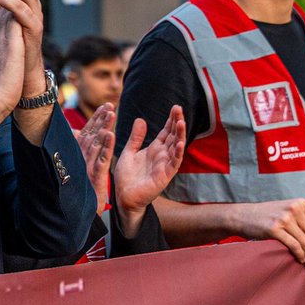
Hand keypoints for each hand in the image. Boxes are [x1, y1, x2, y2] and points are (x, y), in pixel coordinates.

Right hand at [75, 103, 114, 214]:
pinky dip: (106, 147)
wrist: (76, 216)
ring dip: (103, 128)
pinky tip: (111, 135)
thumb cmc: (77, 192)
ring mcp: (86, 167)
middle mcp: (81, 159)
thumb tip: (74, 133)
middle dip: (101, 120)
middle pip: (92, 135)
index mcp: (79, 156)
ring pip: (96, 144)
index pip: (89, 134)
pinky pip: (101, 160)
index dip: (97, 120)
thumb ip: (78, 151)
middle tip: (110, 105)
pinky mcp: (93, 177)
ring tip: (111, 114)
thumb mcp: (78, 168)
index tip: (106, 107)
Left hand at [114, 106, 185, 224]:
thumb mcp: (129, 152)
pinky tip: (179, 143)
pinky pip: (173, 164)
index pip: (166, 132)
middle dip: (177, 123)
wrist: (123, 197)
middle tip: (179, 108)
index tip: (175, 107)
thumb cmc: (127, 177)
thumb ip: (136, 137)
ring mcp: (164, 166)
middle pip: (173, 136)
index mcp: (154, 149)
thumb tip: (140, 119)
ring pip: (175, 148)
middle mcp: (162, 156)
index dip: (171, 120)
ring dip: (179, 135)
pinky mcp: (164, 176)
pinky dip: (176, 153)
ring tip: (181, 122)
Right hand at [235, 198, 304, 271]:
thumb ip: (302, 219)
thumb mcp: (286, 210)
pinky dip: (300, 256)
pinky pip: (295, 246)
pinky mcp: (274, 228)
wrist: (241, 215)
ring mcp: (284, 218)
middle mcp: (294, 209)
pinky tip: (300, 260)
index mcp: (300, 203)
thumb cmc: (265, 216)